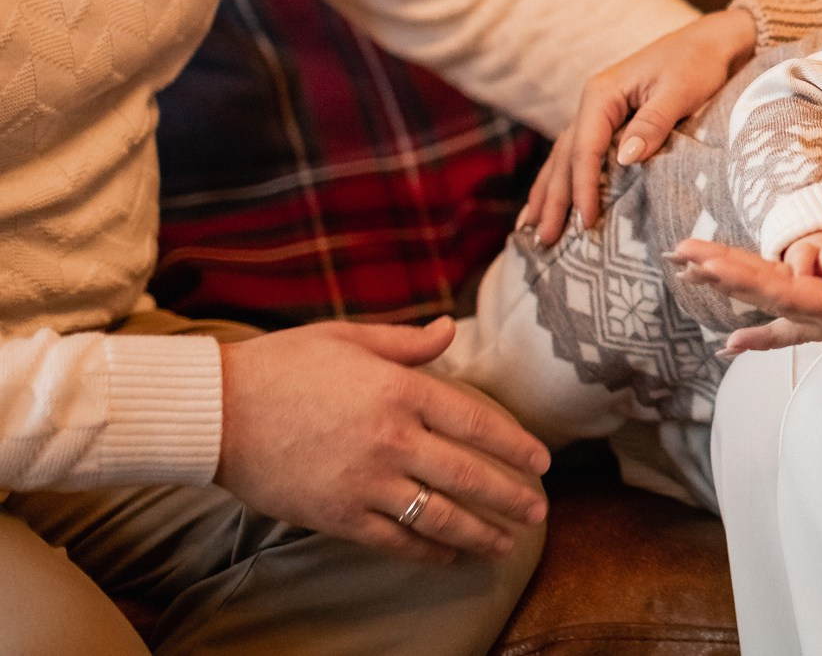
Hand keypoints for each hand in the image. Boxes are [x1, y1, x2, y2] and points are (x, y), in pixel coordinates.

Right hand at [215, 318, 550, 563]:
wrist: (216, 411)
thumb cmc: (282, 365)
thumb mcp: (349, 337)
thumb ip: (407, 341)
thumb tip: (450, 329)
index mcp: (400, 390)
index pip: (477, 422)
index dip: (515, 445)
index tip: (541, 462)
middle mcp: (392, 439)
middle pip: (468, 475)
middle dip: (510, 498)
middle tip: (538, 511)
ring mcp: (365, 482)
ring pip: (439, 516)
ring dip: (479, 533)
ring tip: (507, 543)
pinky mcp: (337, 516)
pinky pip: (394, 541)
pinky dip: (428, 551)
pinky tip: (450, 555)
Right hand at [520, 7, 755, 244]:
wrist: (711, 41)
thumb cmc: (697, 63)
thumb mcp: (679, 91)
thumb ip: (652, 123)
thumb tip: (625, 159)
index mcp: (602, 93)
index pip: (585, 149)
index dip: (583, 188)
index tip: (587, 223)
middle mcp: (593, 102)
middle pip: (565, 157)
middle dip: (553, 200)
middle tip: (544, 241)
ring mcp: (599, 112)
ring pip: (564, 157)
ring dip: (548, 193)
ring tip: (531, 229)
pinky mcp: (611, 121)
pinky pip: (578, 154)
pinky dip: (563, 179)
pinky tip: (550, 199)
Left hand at [675, 239, 821, 373]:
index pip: (788, 292)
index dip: (744, 276)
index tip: (704, 262)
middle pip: (771, 293)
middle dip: (724, 273)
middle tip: (677, 253)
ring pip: (779, 298)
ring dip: (736, 281)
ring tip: (695, 266)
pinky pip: (798, 312)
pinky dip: (763, 316)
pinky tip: (734, 330)